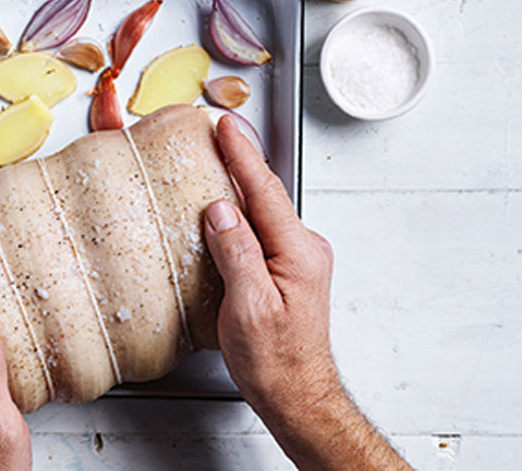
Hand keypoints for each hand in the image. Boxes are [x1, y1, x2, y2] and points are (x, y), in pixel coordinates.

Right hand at [204, 116, 411, 469]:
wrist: (296, 394)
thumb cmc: (275, 361)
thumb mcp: (248, 308)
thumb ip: (237, 253)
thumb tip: (221, 209)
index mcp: (298, 253)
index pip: (264, 191)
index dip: (242, 155)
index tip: (226, 126)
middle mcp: (304, 249)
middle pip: (266, 194)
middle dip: (241, 159)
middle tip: (218, 131)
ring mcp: (299, 259)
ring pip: (264, 210)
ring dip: (240, 184)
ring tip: (217, 159)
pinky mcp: (287, 270)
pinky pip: (261, 229)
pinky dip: (242, 212)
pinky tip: (224, 209)